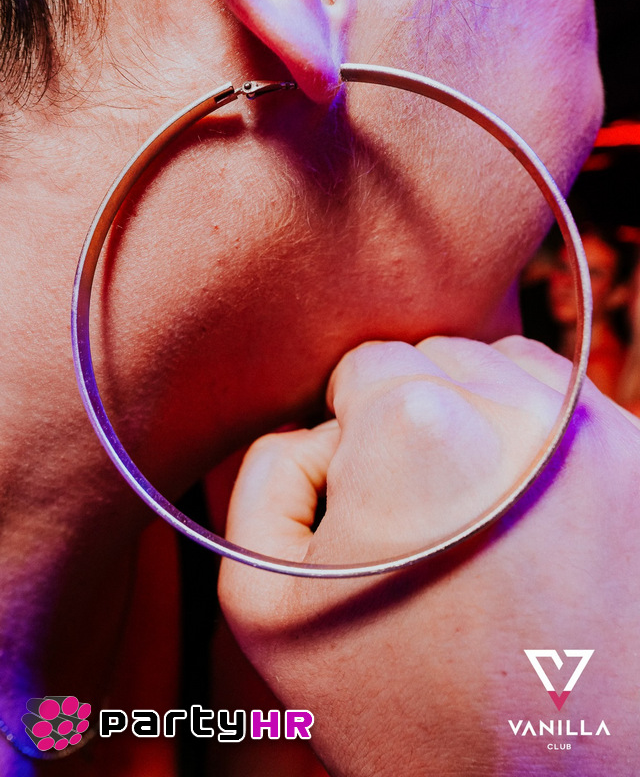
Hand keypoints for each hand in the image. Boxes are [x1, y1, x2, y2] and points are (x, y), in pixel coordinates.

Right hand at [220, 336, 639, 775]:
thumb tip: (313, 425)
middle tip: (419, 520)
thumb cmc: (408, 703)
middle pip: (432, 357)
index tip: (366, 508)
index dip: (346, 435)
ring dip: (473, 415)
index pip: (362, 367)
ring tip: (470, 512)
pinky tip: (520, 508)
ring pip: (500, 367)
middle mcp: (517, 410)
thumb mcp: (263, 602)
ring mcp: (593, 433)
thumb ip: (265, 474)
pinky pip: (563, 402)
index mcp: (416, 427)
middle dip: (410, 417)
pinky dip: (532, 434)